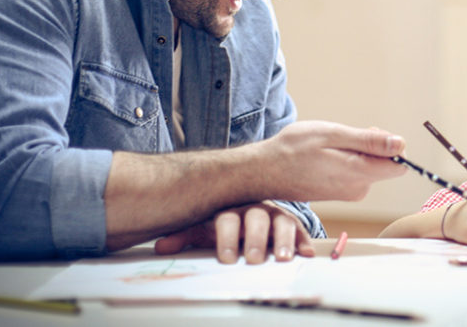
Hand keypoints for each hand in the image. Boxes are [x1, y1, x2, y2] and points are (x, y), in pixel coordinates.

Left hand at [153, 202, 313, 263]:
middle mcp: (255, 210)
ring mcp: (276, 216)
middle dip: (255, 239)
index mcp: (232, 210)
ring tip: (282, 258)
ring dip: (283, 239)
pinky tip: (306, 254)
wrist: (251, 207)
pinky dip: (304, 241)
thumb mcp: (205, 228)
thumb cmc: (227, 224)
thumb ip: (185, 236)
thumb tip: (160, 246)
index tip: (226, 258)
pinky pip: (301, 230)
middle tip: (253, 259)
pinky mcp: (293, 225)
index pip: (228, 219)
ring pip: (282, 221)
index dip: (226, 237)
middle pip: (256, 218)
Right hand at [260, 121, 406, 200]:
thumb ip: (369, 142)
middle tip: (343, 136)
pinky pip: (355, 174)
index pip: (399, 166)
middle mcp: (358, 189)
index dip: (392, 147)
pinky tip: (325, 157)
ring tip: (329, 147)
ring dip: (356, 153)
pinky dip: (346, 161)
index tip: (370, 135)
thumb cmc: (294, 149)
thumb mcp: (333, 135)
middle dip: (371, 147)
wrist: (264, 171)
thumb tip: (400, 144)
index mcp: (359, 174)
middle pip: (384, 165)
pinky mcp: (339, 194)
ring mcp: (348, 194)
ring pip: (369, 168)